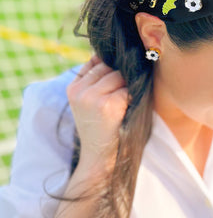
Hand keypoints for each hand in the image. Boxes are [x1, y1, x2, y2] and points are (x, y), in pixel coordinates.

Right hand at [67, 56, 129, 174]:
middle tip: (126, 94)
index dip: (111, 66)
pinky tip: (130, 110)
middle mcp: (79, 90)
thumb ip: (99, 81)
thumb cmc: (105, 131)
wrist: (102, 160)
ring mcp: (91, 97)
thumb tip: (120, 57)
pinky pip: (128, 89)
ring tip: (127, 103)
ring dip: (129, 86)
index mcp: (73, 88)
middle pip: (109, 66)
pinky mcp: (107, 105)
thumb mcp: (92, 103)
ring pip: (119, 75)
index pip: (96, 61)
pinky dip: (134, 97)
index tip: (120, 78)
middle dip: (122, 75)